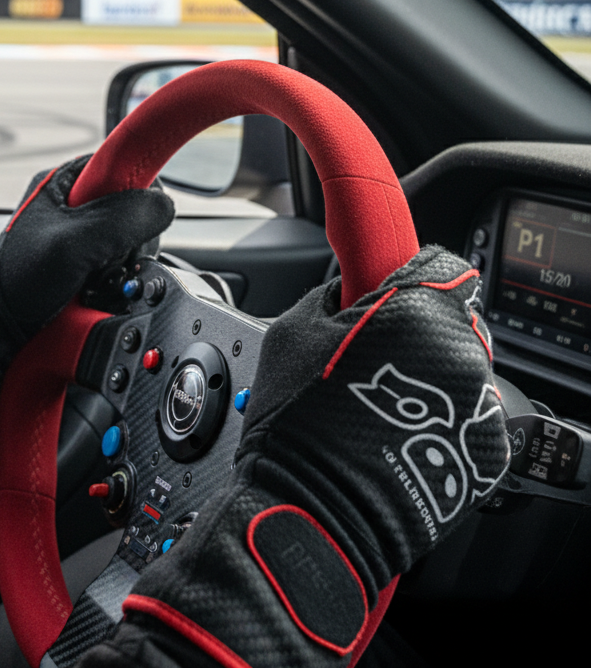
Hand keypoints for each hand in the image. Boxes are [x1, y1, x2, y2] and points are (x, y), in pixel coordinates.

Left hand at [0, 156, 174, 455]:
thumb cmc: (17, 283)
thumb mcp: (76, 243)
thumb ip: (124, 218)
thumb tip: (162, 205)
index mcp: (62, 182)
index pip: (122, 161)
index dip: (138, 187)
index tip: (146, 211)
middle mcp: (71, 204)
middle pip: (131, 205)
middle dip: (131, 235)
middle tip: (108, 256)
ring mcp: (77, 235)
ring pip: (128, 237)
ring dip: (122, 260)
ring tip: (96, 276)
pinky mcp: (83, 263)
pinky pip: (119, 262)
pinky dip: (116, 277)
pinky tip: (98, 288)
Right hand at [94, 247, 509, 666]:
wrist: (315, 515)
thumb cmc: (298, 425)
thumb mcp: (290, 332)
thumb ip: (329, 295)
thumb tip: (346, 288)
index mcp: (417, 311)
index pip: (440, 263)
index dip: (405, 274)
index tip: (385, 290)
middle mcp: (461, 354)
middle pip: (450, 317)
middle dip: (413, 327)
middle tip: (365, 354)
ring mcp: (480, 406)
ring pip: (457, 366)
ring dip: (427, 373)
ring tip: (375, 402)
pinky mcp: (486, 452)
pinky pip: (466, 412)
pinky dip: (439, 416)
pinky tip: (394, 432)